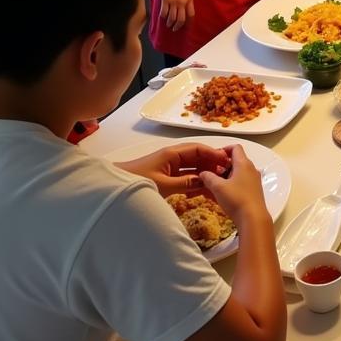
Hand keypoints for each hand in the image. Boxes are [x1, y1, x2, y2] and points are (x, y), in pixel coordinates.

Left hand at [116, 143, 231, 198]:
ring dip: (204, 174)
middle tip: (225, 174)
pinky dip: (194, 183)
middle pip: (197, 158)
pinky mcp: (166, 177)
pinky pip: (185, 178)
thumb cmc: (137, 181)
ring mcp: (170, 168)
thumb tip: (205, 181)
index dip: (213, 154)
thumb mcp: (164, 185)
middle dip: (211, 164)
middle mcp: (173, 158)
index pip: (198, 149)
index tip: (226, 162)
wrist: (114, 187)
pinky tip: (202, 191)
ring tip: (217, 183)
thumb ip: (186, 184)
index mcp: (172, 153)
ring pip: (192, 168)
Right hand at [159, 0, 194, 30]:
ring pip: (172, 17)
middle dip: (178, 26)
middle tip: (175, 28)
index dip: (188, 22)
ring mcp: (174, 1)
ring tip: (168, 25)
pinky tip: (161, 17)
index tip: (186, 26)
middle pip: (181, 19)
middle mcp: (183, 2)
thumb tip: (183, 5)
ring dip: (170, 23)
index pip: (191, 14)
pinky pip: (164, 12)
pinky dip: (162, 16)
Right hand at [199, 144, 267, 225]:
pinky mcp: (254, 191)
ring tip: (213, 185)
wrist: (253, 218)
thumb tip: (203, 173)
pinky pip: (241, 183)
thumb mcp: (218, 187)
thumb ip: (208, 177)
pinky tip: (221, 195)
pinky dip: (231, 185)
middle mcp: (251, 169)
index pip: (235, 148)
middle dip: (222, 166)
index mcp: (244, 163)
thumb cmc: (236, 199)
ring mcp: (254, 180)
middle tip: (210, 173)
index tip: (213, 157)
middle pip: (236, 161)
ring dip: (225, 176)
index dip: (224, 149)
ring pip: (238, 173)